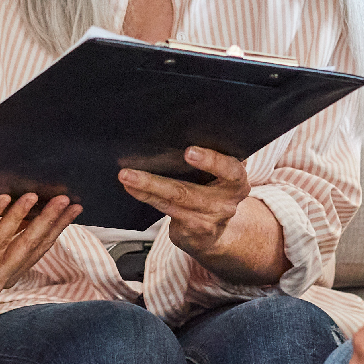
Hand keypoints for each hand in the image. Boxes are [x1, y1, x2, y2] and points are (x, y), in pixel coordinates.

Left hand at [0, 192, 83, 293]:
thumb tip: (36, 204)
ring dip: (21, 217)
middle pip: (26, 248)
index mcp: (2, 276)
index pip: (37, 250)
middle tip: (64, 199)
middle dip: (48, 222)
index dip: (57, 228)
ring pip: (4, 244)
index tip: (74, 207)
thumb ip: (6, 230)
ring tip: (33, 194)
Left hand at [117, 147, 252, 261]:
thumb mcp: (224, 174)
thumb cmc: (216, 191)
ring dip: (145, 188)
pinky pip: (165, 209)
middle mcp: (225, 202)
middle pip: (189, 192)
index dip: (211, 161)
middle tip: (132, 172)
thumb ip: (215, 156)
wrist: (217, 232)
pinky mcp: (191, 230)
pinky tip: (132, 188)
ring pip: (171, 202)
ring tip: (126, 177)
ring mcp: (207, 219)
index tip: (189, 152)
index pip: (230, 170)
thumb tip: (182, 131)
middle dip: (157, 182)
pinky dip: (147, 196)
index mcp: (237, 181)